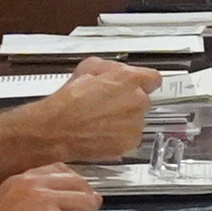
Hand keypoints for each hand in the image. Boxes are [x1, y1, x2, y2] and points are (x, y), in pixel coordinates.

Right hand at [20, 64, 160, 163]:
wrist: (58, 129)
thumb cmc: (68, 101)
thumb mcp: (86, 68)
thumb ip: (109, 68)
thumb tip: (116, 70)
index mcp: (129, 80)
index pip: (153, 78)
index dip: (143, 82)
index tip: (139, 85)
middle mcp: (137, 101)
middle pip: (143, 100)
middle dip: (129, 101)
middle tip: (109, 104)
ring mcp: (135, 124)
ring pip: (136, 119)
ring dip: (124, 119)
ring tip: (101, 119)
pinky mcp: (130, 142)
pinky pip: (130, 137)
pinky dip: (119, 136)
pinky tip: (102, 131)